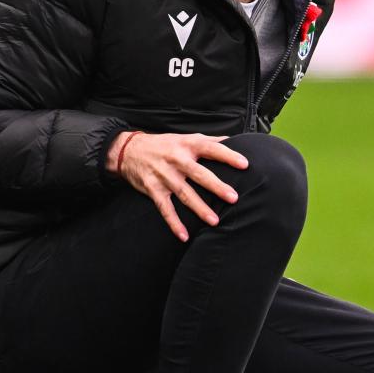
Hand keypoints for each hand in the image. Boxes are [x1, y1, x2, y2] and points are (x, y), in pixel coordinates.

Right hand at [107, 131, 247, 241]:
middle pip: (199, 174)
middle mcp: (176, 160)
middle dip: (216, 186)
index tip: (245, 164)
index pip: (211, 148)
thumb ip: (209, 140)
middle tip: (233, 197)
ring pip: (184, 193)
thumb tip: (234, 139)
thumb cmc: (163, 145)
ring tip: (214, 221)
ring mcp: (164, 176)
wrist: (129, 150)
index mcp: (187, 145)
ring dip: (199, 208)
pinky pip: (165, 208)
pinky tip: (184, 235)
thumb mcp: (184, 137)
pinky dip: (174, 223)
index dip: (228, 155)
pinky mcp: (153, 189)